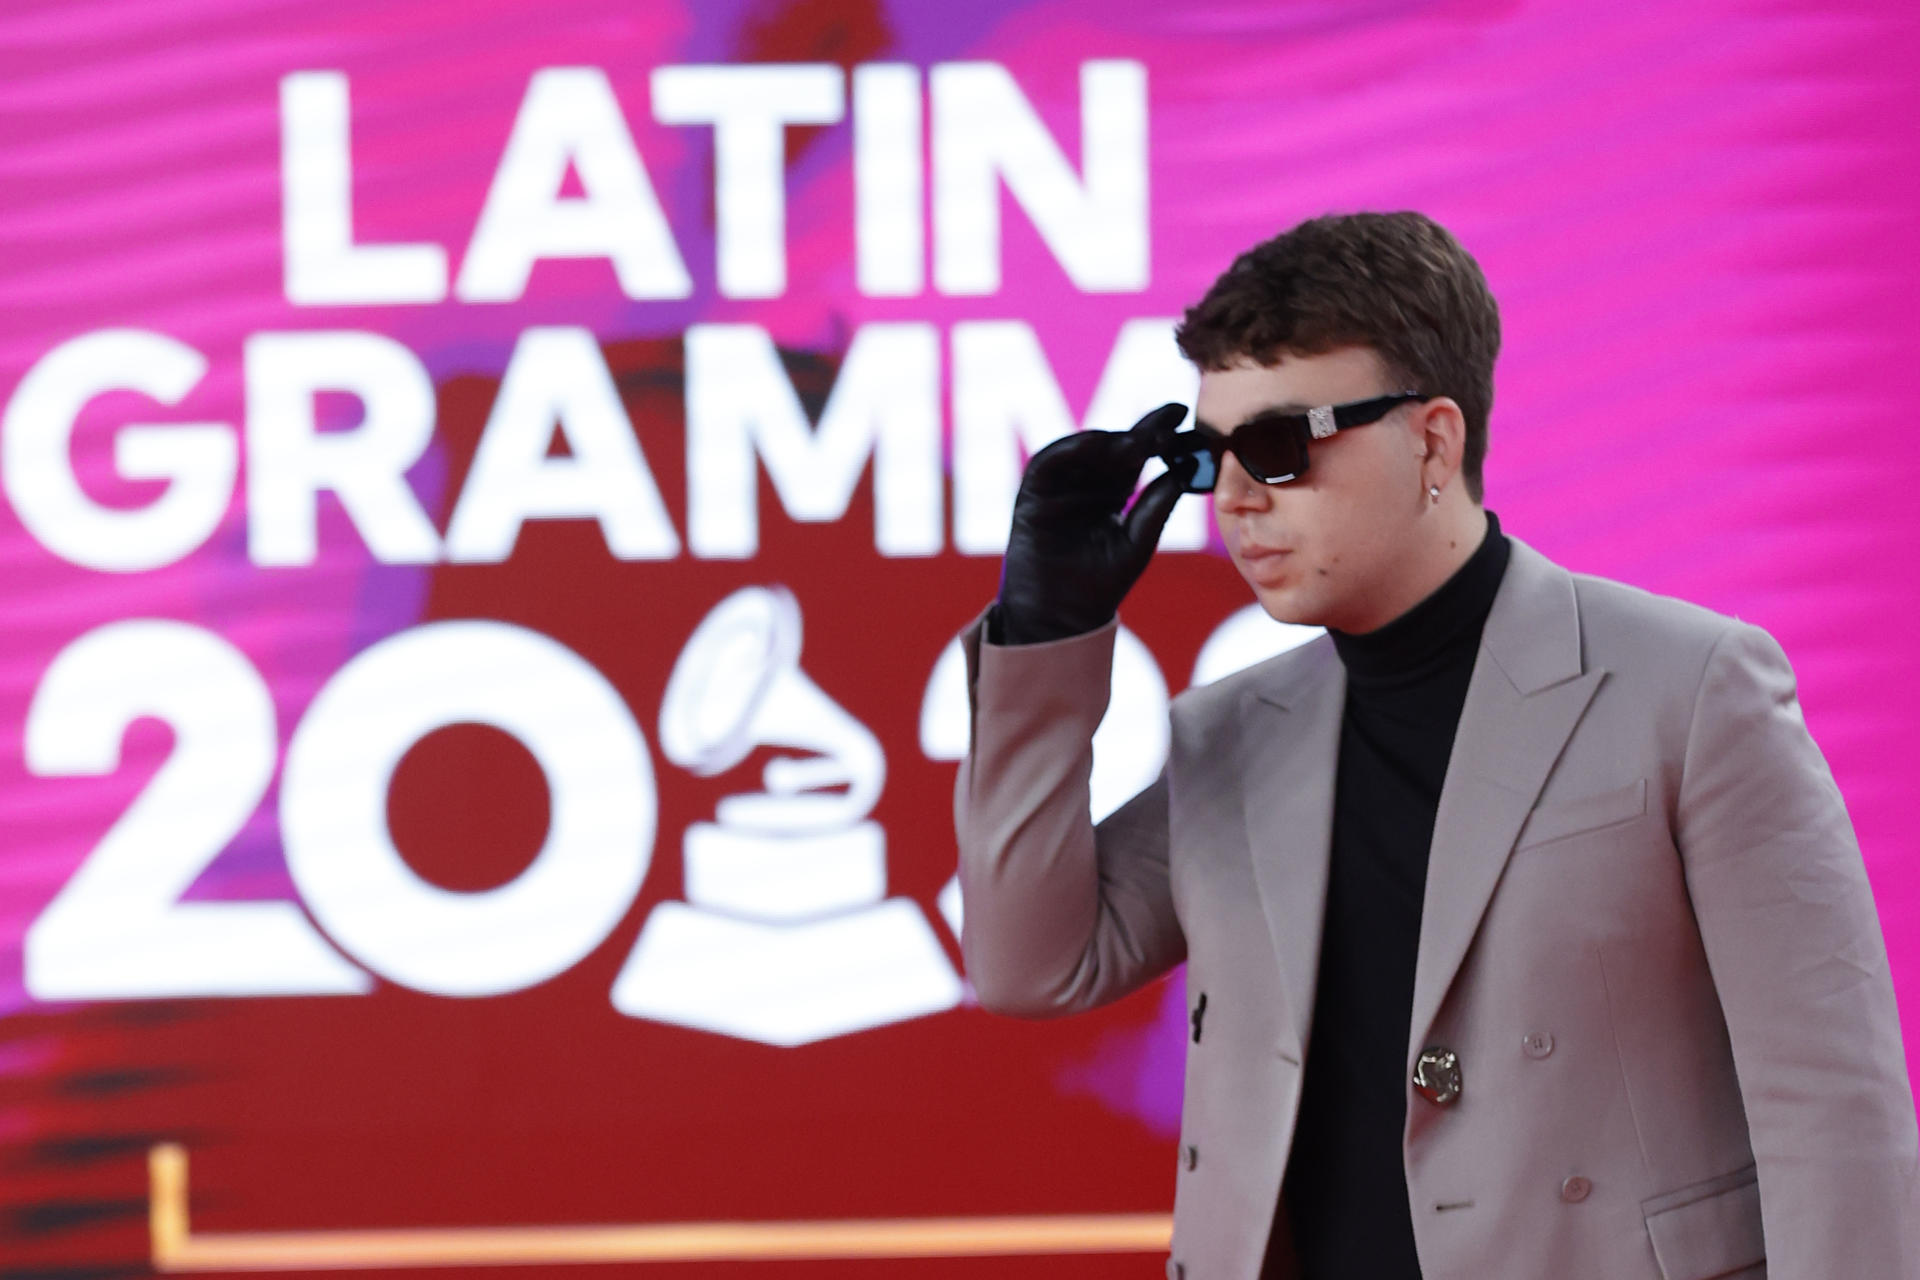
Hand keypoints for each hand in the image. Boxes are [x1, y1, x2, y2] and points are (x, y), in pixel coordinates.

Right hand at [995, 403, 1194, 644]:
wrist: (1062, 618)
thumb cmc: (1101, 585)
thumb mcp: (1138, 541)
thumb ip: (1157, 504)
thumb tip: (1185, 468)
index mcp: (1112, 495)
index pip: (1136, 457)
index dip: (1156, 433)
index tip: (1181, 414)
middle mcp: (1085, 486)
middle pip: (1111, 448)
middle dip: (1138, 433)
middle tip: (1165, 424)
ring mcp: (1058, 488)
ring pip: (1081, 450)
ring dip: (1108, 440)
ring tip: (1138, 441)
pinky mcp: (1032, 496)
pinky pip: (1047, 463)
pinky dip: (1068, 449)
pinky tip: (1094, 443)